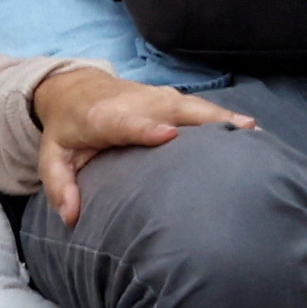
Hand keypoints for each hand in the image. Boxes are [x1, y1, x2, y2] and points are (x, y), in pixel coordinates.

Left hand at [32, 67, 255, 222]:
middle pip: (173, 109)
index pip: (128, 123)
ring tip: (255, 133)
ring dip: (222, 117)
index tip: (170, 135)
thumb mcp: (52, 157)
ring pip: (193, 106)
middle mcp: (136, 103)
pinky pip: (199, 108)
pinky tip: (250, 130)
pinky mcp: (169, 99)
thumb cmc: (67, 129)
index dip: (148, 128)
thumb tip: (71, 218)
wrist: (76, 89)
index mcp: (105, 117)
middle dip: (203, 119)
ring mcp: (156, 98)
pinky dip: (223, 116)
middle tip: (239, 134)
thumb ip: (60, 186)